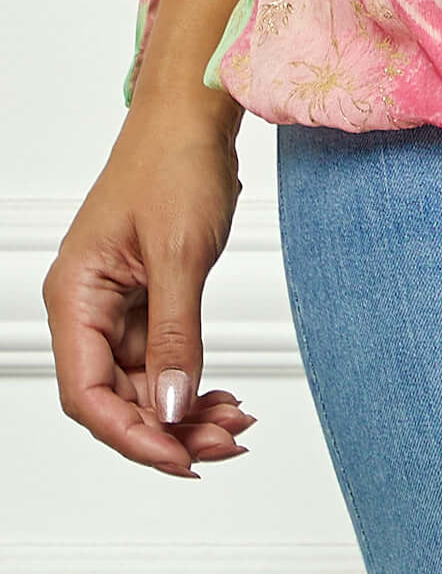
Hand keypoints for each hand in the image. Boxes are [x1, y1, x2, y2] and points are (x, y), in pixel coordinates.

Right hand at [43, 103, 258, 475]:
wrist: (195, 115)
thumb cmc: (174, 162)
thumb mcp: (179, 254)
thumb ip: (175, 335)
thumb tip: (171, 406)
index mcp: (75, 296)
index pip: (86, 394)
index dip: (130, 435)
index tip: (179, 458)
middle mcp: (88, 307)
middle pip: (116, 398)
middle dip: (169, 428)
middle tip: (226, 442)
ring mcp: (118, 305)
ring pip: (144, 385)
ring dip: (185, 410)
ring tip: (234, 424)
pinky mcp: (148, 298)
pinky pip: (164, 359)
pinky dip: (193, 381)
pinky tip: (224, 397)